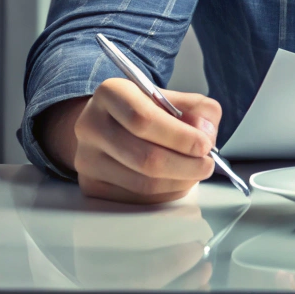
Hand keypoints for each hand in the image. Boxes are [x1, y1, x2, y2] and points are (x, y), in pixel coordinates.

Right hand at [45, 78, 221, 203]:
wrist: (108, 125)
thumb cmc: (144, 111)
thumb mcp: (172, 98)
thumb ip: (197, 109)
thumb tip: (204, 132)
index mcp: (111, 93)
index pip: (142, 120)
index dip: (179, 137)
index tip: (204, 145)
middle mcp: (91, 124)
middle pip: (145, 158)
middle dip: (186, 166)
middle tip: (206, 164)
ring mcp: (88, 158)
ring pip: (144, 184)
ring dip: (180, 182)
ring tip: (193, 172)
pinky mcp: (91, 185)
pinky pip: (138, 200)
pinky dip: (166, 194)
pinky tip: (174, 180)